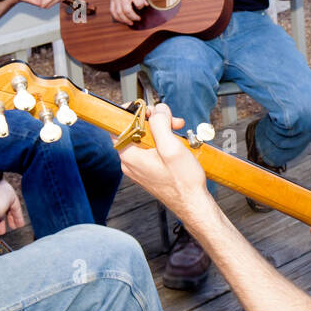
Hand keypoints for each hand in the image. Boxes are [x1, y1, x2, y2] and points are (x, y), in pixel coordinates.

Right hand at [105, 0, 146, 24]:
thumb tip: (146, 5)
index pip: (138, 3)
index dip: (141, 6)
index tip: (141, 6)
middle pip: (128, 10)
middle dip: (134, 17)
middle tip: (138, 18)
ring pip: (119, 13)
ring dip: (126, 20)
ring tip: (131, 22)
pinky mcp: (111, 1)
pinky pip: (113, 12)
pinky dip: (117, 18)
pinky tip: (122, 20)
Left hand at [118, 104, 214, 222]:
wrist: (193, 203)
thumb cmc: (183, 181)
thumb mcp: (171, 147)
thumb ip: (160, 125)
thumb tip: (157, 110)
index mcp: (130, 156)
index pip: (117, 126)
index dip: (130, 112)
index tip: (144, 107)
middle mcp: (130, 162)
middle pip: (135, 130)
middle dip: (154, 120)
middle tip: (171, 119)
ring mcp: (139, 167)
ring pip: (144, 138)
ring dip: (161, 129)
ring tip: (178, 129)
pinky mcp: (148, 170)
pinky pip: (150, 148)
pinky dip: (162, 140)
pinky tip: (176, 141)